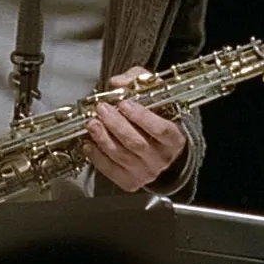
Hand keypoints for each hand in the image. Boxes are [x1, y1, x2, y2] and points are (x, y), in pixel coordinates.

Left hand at [84, 67, 187, 192]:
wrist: (160, 151)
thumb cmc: (157, 119)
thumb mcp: (155, 94)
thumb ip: (138, 81)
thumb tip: (118, 82)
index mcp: (174, 138)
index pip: (161, 130)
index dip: (141, 117)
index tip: (124, 103)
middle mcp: (162, 158)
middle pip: (137, 143)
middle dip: (116, 124)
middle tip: (102, 109)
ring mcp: (147, 172)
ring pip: (122, 156)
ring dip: (103, 139)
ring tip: (92, 124)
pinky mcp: (131, 182)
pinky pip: (112, 171)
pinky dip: (98, 157)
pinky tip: (89, 144)